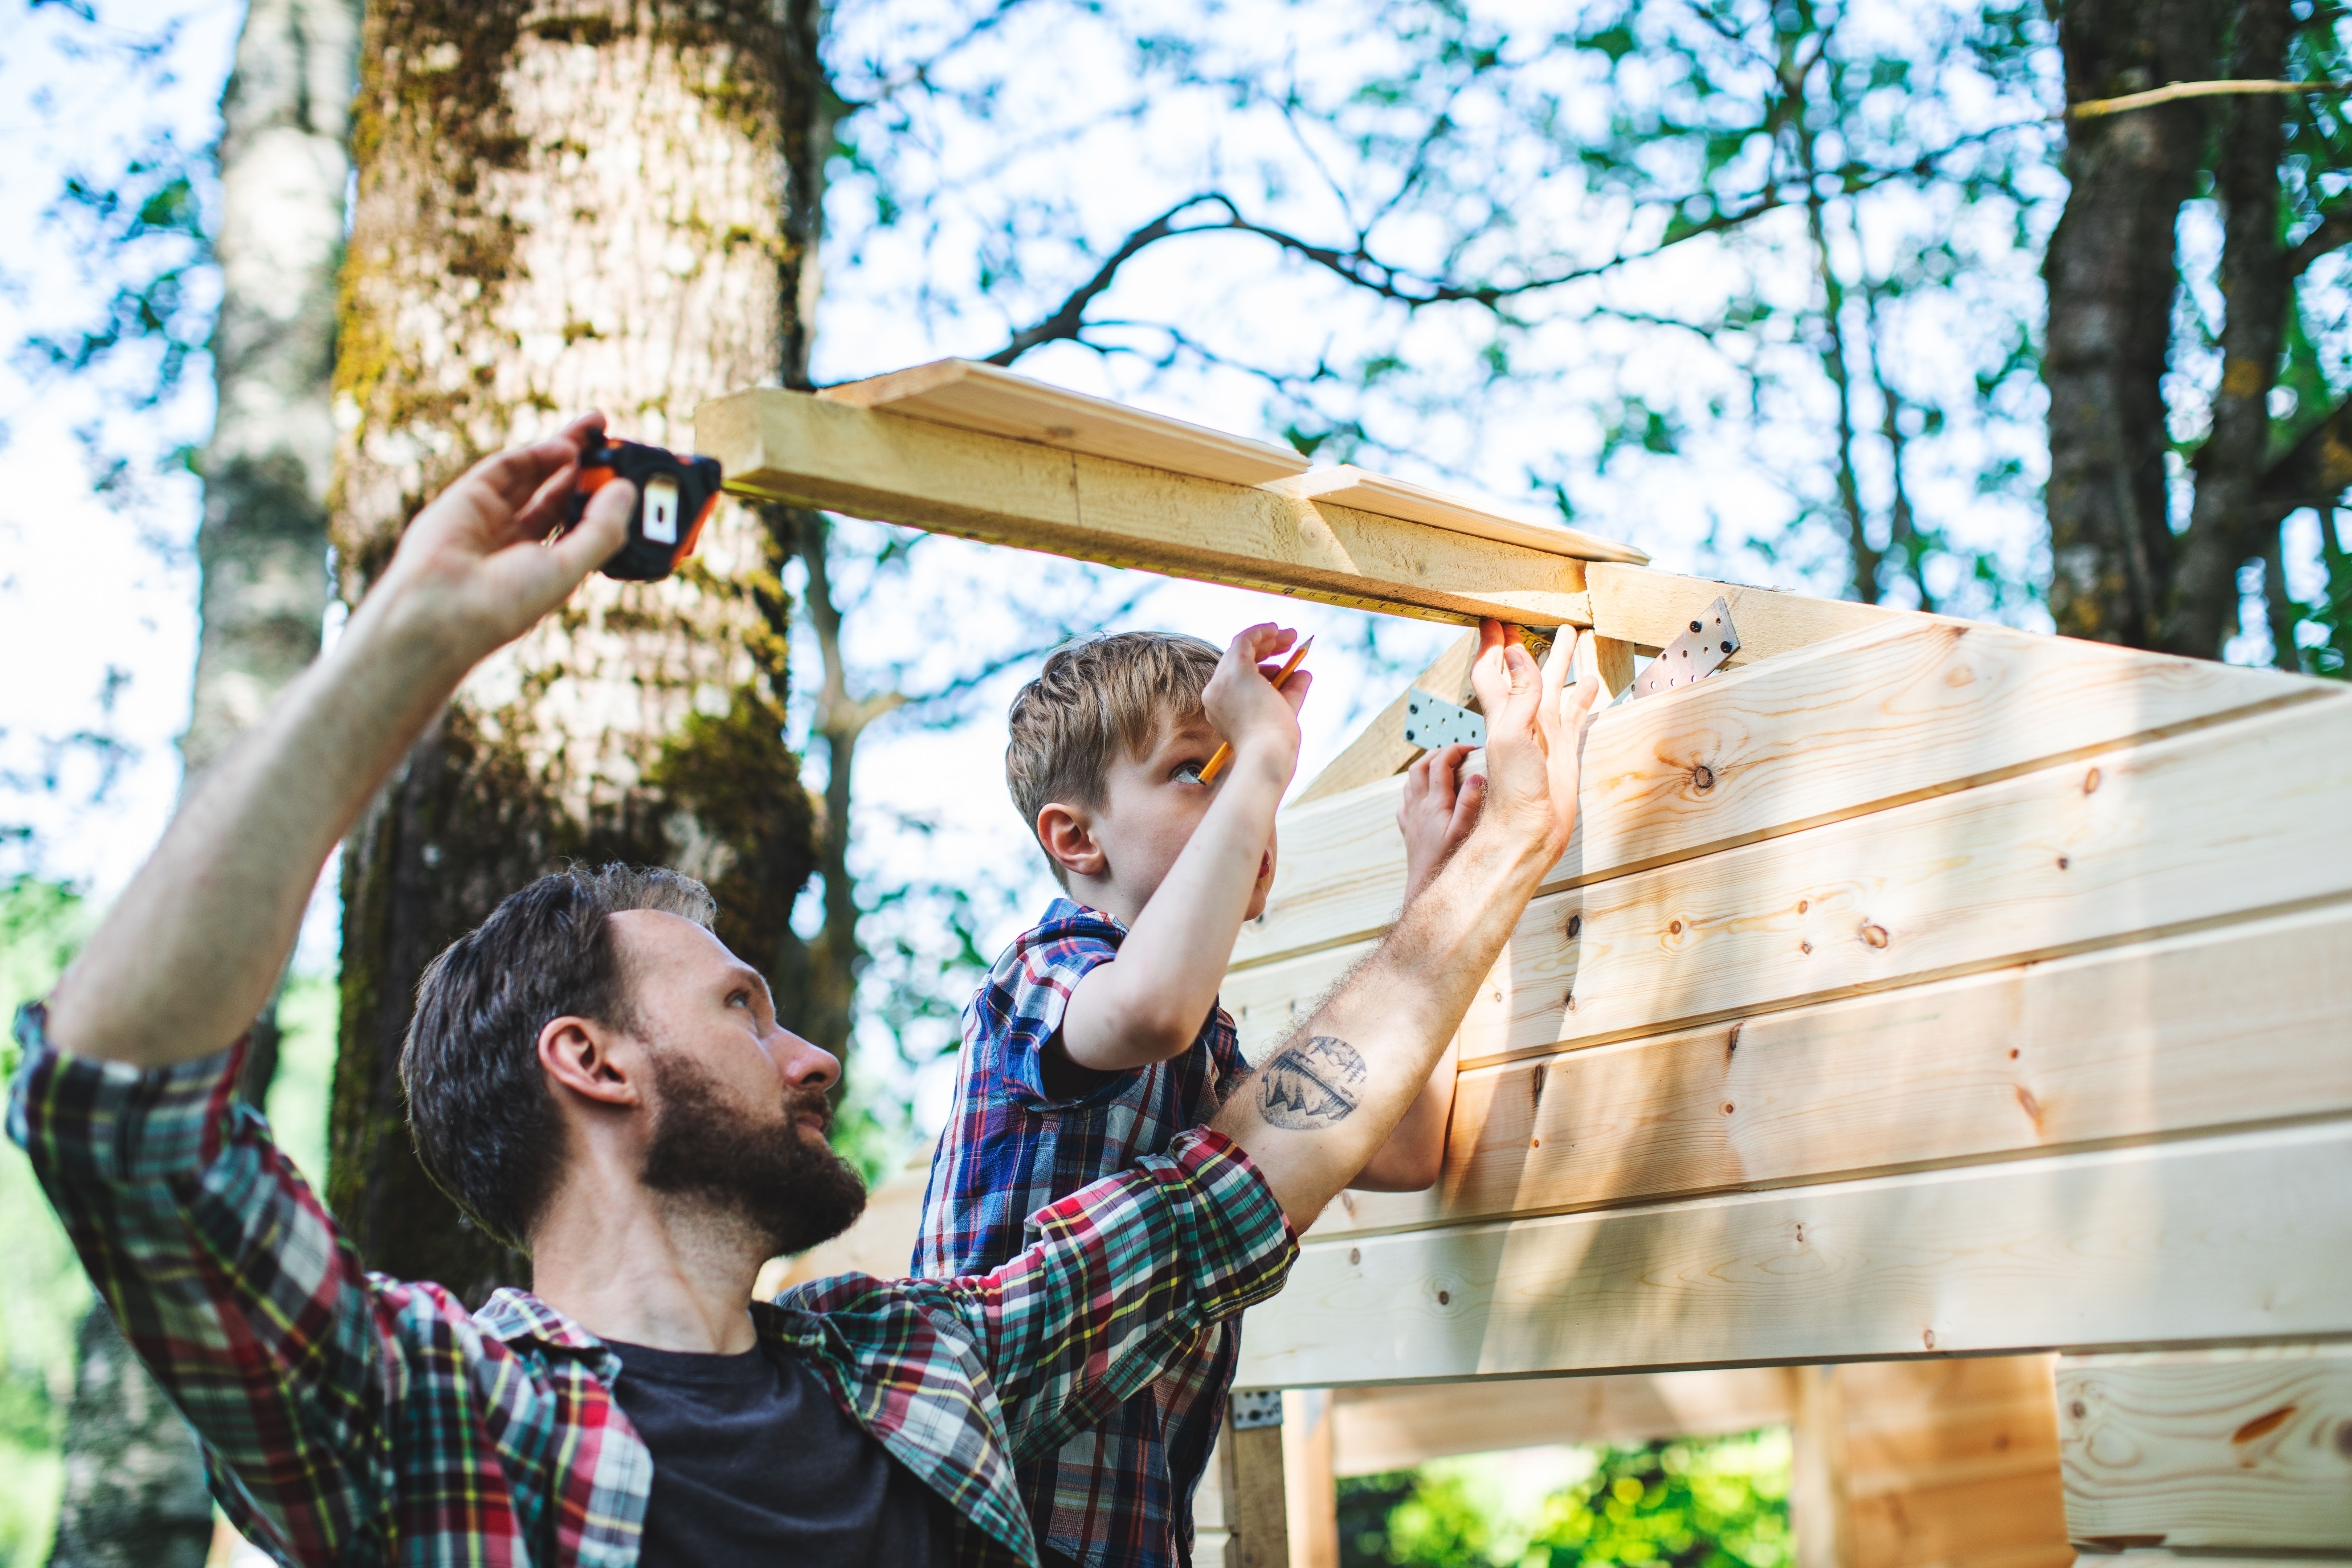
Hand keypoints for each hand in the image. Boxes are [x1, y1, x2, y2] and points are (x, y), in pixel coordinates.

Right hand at [369, 413, 634, 670]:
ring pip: (534, 474)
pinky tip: (566, 446)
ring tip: (597, 427)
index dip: (602, 500)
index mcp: (543, 566)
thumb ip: (601, 530)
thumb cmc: (508, 602)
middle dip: (585, 466)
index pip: (578, 524)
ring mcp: (491, 516)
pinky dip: (537, 454)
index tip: (629, 480)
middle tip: (615, 441)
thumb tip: (626, 491)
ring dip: (565, 449)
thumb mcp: (569, 568)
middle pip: (558, 493)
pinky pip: (507, 468)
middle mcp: (517, 540)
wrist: (444, 607)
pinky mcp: (469, 496)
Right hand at [1201, 623, 1310, 783]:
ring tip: (1292, 637)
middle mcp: (1215, 692)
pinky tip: (1277, 629)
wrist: (1268, 753)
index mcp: (1221, 706)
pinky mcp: (1234, 671)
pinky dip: (1261, 631)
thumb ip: (1292, 691)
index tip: (1282, 661)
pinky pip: (1245, 640)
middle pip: (1237, 659)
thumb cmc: (1276, 742)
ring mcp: (1222, 681)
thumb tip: (1304, 672)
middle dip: (1265, 647)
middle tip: (1291, 641)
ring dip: (1267, 639)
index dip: (1261, 665)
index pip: (1238, 676)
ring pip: (1241, 648)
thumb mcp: (1285, 711)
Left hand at [1397, 742, 1483, 902]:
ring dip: (1424, 768)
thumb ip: (1469, 803)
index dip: (1454, 751)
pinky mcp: (1407, 828)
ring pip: (1410, 780)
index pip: (1440, 764)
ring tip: (1442, 768)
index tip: (1469, 748)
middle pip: (1419, 766)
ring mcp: (1410, 816)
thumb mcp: (1463, 831)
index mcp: (1435, 803)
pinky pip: (1405, 800)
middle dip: (1437, 754)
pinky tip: (1424, 794)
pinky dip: (1414, 789)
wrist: (1426, 885)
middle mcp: (1418, 805)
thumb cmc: (1448, 861)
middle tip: (1456, 754)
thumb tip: (1475, 776)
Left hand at [1465, 621, 1600, 866]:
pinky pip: (1575, 713)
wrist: (1530, 829)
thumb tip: (1513, 650)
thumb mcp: (1512, 735)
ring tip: (1571, 635)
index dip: (1490, 643)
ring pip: (1553, 686)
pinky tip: (1592, 682)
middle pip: (1523, 670)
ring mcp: (1544, 731)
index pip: (1490, 668)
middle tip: (1529, 618)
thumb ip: (1518, 694)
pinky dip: (1583, 695)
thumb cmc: (1514, 789)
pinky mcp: (1564, 747)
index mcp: (1502, 712)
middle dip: (1525, 644)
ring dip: (1560, 661)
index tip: (1493, 618)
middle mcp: (1522, 717)